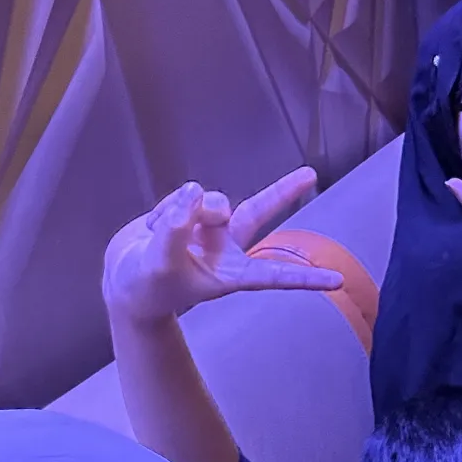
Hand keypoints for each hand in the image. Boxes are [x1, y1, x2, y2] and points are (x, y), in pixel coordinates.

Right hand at [103, 171, 340, 324]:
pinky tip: (155, 226)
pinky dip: (166, 208)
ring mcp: (209, 226)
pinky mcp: (190, 210)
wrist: (123, 277)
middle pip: (260, 212)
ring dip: (184, 209)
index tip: (338, 282)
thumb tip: (195, 192)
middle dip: (284, 191)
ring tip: (161, 234)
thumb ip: (176, 229)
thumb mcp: (159, 264)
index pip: (273, 275)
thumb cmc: (145, 287)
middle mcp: (226, 246)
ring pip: (209, 200)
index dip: (304, 279)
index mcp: (230, 273)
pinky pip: (183, 196)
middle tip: (311, 174)